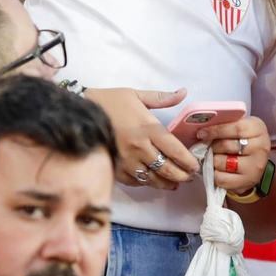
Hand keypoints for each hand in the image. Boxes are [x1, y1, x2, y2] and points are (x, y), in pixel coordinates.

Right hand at [82, 87, 196, 190]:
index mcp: (148, 128)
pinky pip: (135, 182)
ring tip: (174, 183)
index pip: (176, 150)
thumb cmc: (110, 101)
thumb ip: (162, 98)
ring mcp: (127, 161)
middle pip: (167, 169)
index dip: (188, 161)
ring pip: (153, 179)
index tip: (195, 166)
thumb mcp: (137, 94)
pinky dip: (146, 183)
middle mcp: (140, 148)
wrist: (80, 112)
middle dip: (182, 175)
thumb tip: (184, 92)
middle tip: (189, 177)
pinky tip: (152, 180)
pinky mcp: (115, 169)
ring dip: (167, 183)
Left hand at [197, 116, 270, 195]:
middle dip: (213, 146)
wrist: (256, 161)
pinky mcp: (247, 181)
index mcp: (258, 129)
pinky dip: (216, 174)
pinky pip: (221, 178)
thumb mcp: (241, 126)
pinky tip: (221, 170)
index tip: (201, 133)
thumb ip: (226, 125)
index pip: (236, 128)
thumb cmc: (244, 139)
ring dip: (214, 160)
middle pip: (226, 145)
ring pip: (221, 162)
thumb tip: (203, 130)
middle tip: (212, 147)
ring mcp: (255, 166)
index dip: (216, 130)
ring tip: (219, 158)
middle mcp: (260, 147)